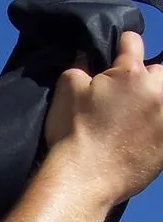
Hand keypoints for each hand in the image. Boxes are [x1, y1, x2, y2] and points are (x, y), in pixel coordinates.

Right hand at [45, 31, 162, 204]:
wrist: (83, 179)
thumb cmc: (72, 133)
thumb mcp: (67, 90)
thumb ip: (79, 66)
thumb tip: (85, 54)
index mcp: (130, 74)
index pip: (132, 42)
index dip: (121, 46)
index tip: (116, 54)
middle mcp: (157, 92)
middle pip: (158, 72)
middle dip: (143, 79)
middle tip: (123, 97)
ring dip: (153, 102)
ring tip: (135, 118)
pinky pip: (162, 128)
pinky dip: (154, 128)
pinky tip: (139, 138)